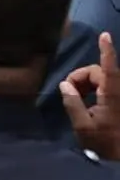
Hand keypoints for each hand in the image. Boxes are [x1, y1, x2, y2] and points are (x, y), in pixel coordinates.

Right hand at [61, 32, 119, 159]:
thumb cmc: (107, 144)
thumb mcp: (84, 127)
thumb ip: (73, 104)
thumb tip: (65, 85)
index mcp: (112, 96)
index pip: (108, 68)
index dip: (106, 51)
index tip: (105, 35)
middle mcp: (119, 92)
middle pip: (99, 73)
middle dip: (81, 78)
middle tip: (69, 93)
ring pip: (103, 80)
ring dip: (87, 85)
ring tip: (77, 100)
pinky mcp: (119, 103)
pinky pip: (107, 88)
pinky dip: (95, 91)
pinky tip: (89, 105)